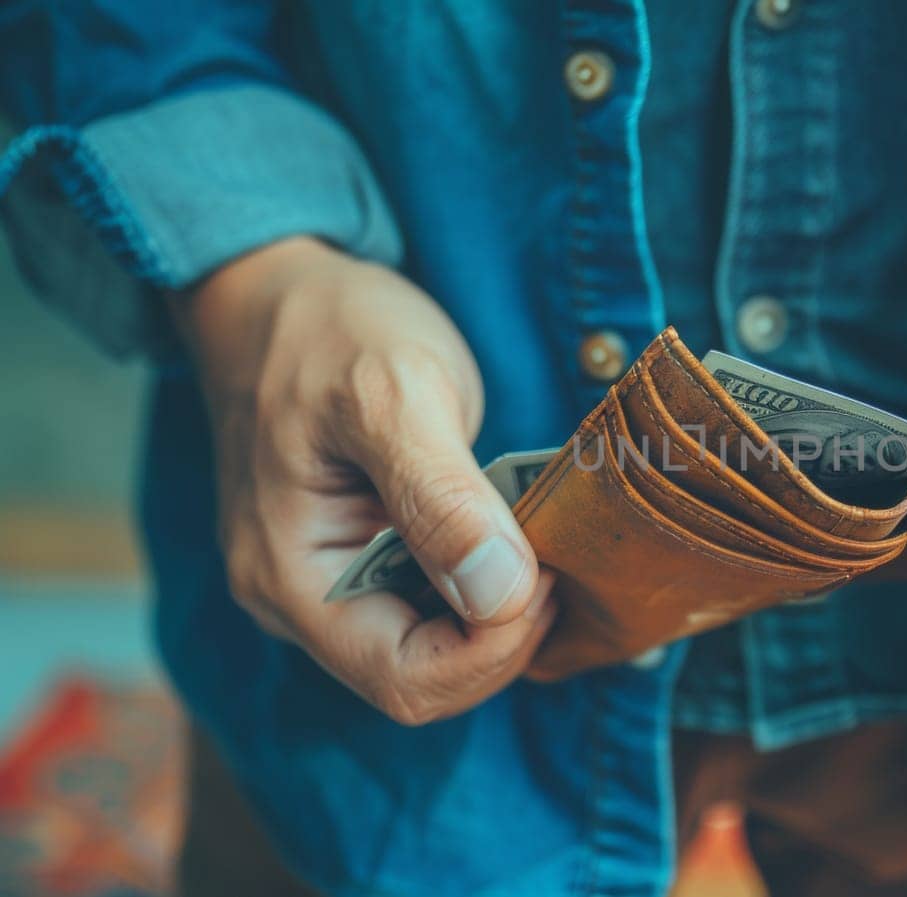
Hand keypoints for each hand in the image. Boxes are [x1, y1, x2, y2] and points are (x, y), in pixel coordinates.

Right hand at [177, 237, 555, 724]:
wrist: (283, 288)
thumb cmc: (328, 329)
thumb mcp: (393, 393)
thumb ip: (442, 497)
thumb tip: (500, 595)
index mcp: (291, 578)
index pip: (406, 681)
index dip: (491, 651)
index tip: (544, 574)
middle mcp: (300, 600)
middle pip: (423, 680)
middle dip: (503, 637)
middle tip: (554, 558)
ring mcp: (329, 582)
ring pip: (434, 652)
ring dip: (501, 616)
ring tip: (540, 543)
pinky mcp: (361, 558)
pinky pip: (432, 609)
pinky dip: (485, 588)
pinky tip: (517, 539)